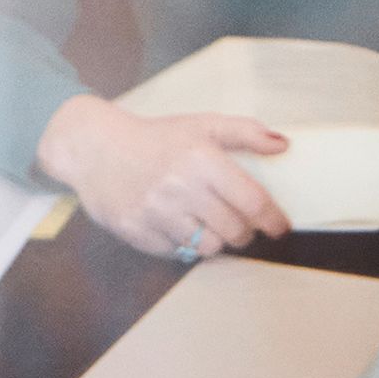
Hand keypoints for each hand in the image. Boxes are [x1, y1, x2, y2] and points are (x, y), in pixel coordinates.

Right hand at [35, 93, 292, 258]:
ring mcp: (156, 213)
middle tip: (239, 224)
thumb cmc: (154, 138)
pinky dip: (182, 243)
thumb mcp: (200, 125)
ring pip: (208, 248)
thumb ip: (244, 131)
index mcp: (201, 159)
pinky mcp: (137, 232)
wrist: (95, 149)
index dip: (273, 220)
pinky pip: (176, 252)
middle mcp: (179, 187)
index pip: (252, 202)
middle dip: (244, 232)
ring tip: (205, 223)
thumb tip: (284, 144)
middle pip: (234, 231)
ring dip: (214, 240)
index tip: (279, 227)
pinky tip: (175, 223)